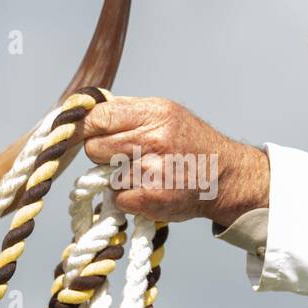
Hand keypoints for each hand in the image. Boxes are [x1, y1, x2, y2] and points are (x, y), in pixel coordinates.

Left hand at [80, 96, 270, 225]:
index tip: (82, 134)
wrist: (225, 176)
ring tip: (144, 173)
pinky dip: (127, 198)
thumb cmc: (189, 143)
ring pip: (104, 176)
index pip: (98, 117)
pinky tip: (148, 190)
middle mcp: (154, 140)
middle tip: (124, 156)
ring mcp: (153, 170)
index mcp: (155, 113)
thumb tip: (84, 109)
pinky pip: (116, 198)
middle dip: (102, 154)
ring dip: (116, 178)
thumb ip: (126, 110)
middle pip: (93, 148)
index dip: (84, 127)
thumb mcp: (164, 113)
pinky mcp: (151, 198)